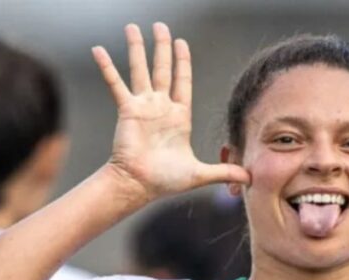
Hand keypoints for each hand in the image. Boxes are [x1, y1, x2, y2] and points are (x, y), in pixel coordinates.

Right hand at [93, 23, 249, 201]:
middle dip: (163, 47)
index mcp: (178, 117)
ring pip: (140, 70)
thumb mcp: (201, 174)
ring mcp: (143, 106)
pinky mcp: (127, 110)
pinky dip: (107, 67)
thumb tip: (250, 177)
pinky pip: (115, 84)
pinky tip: (98, 50)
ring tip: (132, 27)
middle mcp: (160, 107)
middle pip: (163, 69)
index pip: (183, 82)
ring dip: (137, 48)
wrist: (139, 185)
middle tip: (161, 26)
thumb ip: (225, 171)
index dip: (182, 62)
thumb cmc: (165, 180)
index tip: (181, 43)